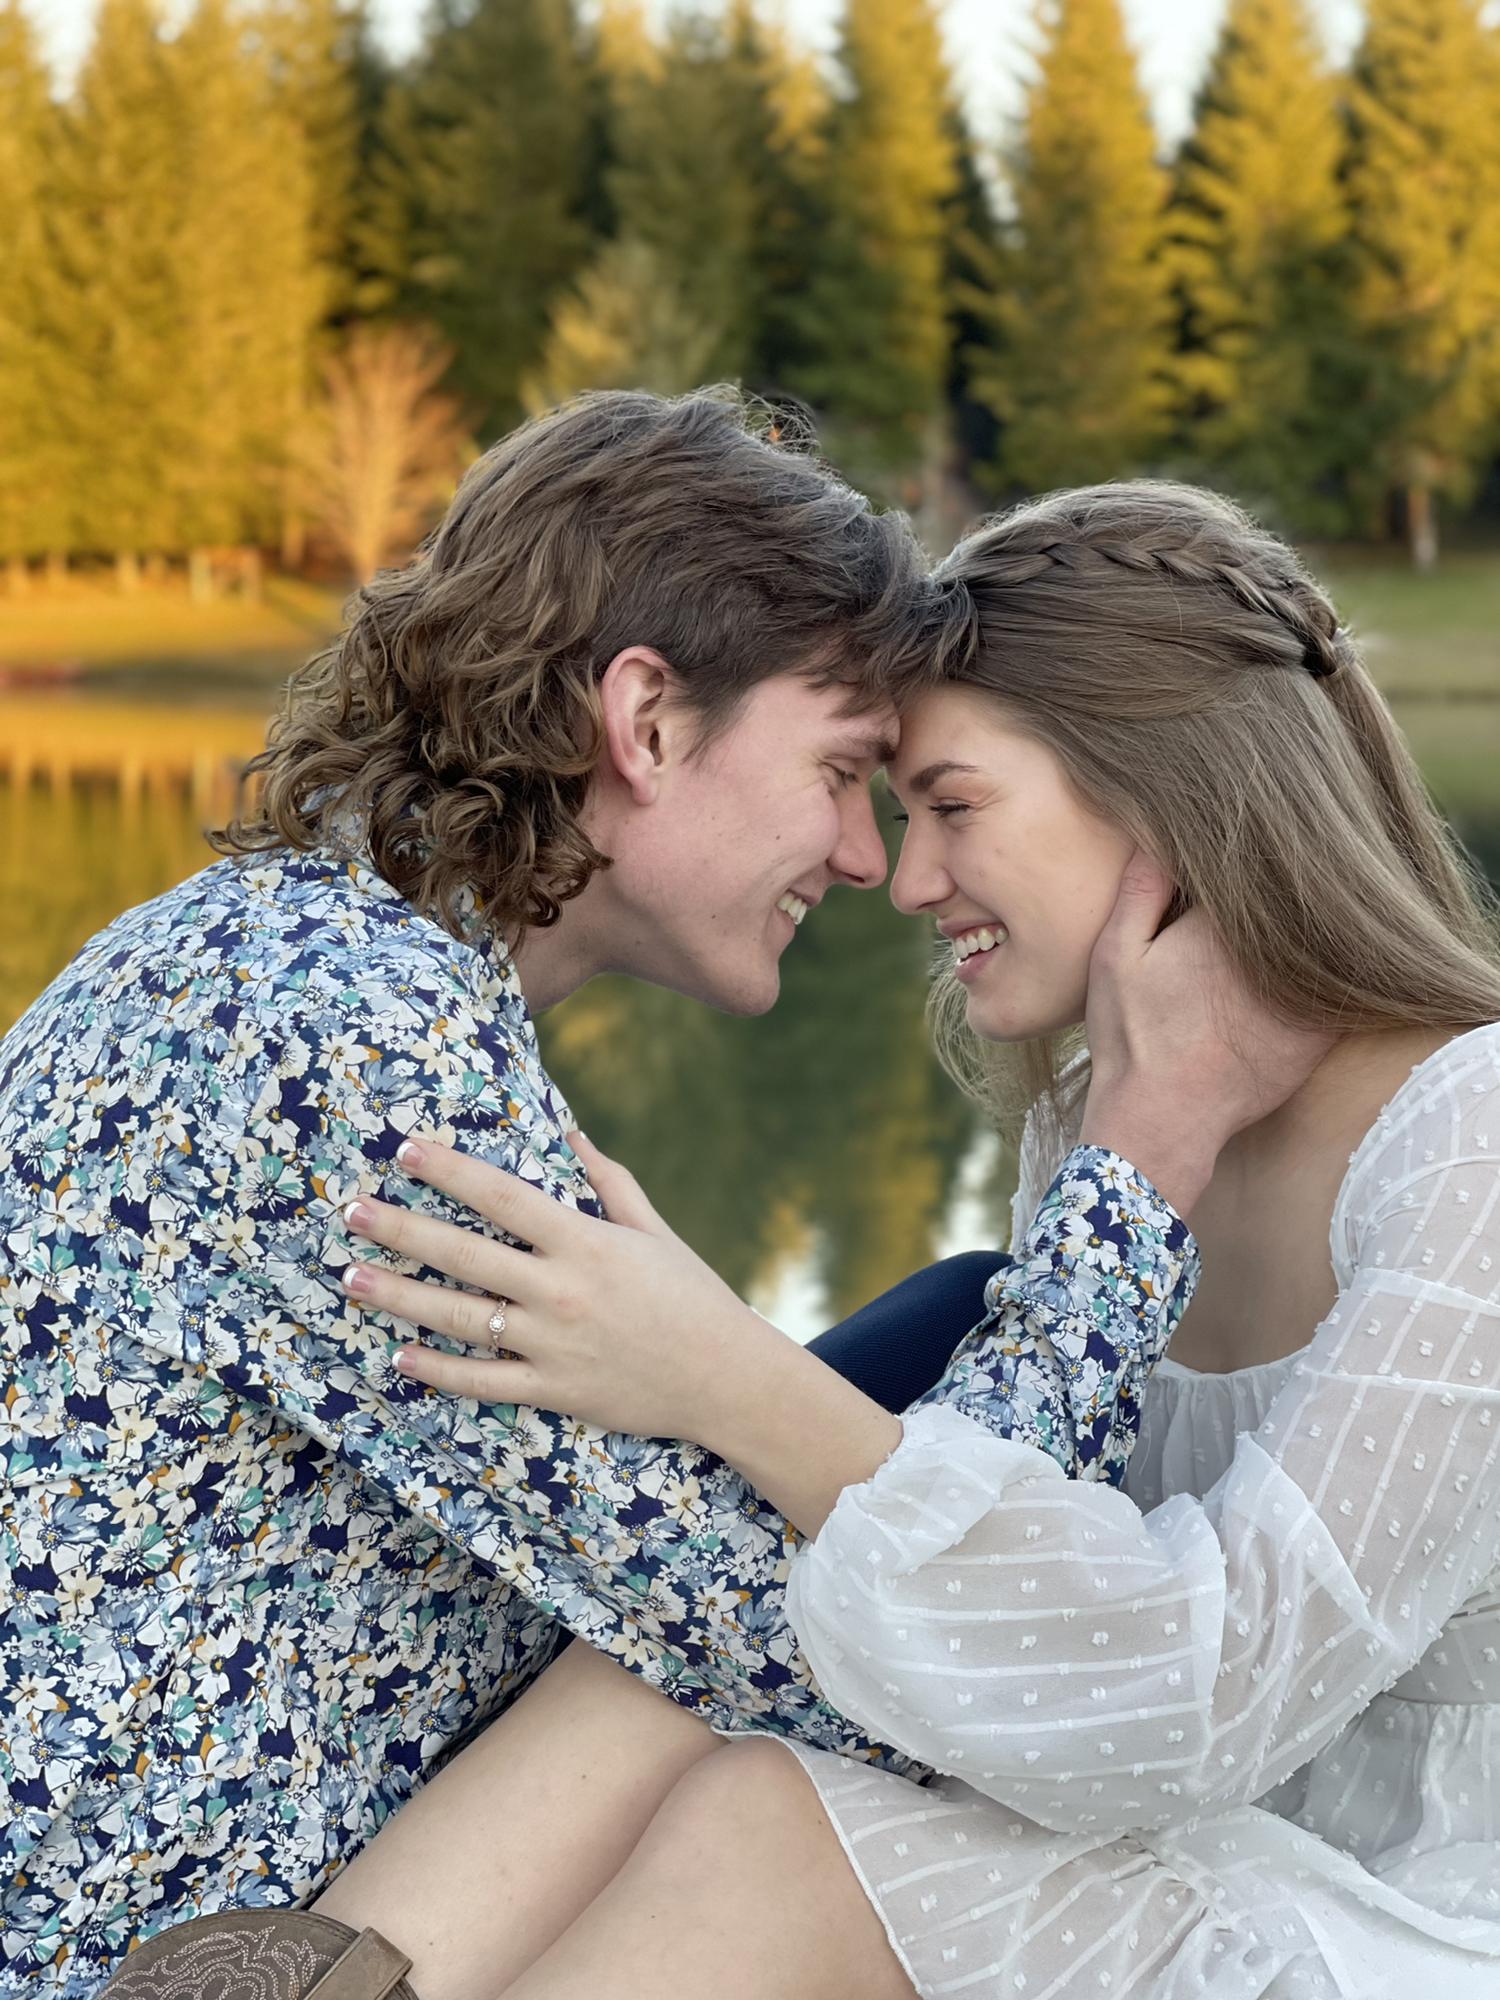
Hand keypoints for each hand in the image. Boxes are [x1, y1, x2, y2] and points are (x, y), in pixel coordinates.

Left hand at [336, 1132, 783, 1444]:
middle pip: (464, 1254)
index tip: (406, 1150)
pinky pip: (482, 1382)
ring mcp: (553, 1345)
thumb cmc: (693, 1297)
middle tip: (352, 1211)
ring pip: (459, 1318)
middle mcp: (561, 1291)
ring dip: (399, 1297)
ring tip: (351, 1278)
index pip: (503, 1197)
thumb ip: (607, 1181)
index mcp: (586, 1242)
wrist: (727, 1378)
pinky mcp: (553, 1390)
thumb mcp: (654, 1231)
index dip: (451, 1171)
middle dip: (402, 1230)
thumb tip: (566, 1132)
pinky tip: (399, 1355)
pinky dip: (438, 1371)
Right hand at [1080, 854, 1335, 1211]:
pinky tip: (1314, 969)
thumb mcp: (1117, 954)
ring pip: (1325, 941)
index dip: (1250, 855)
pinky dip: (1332, 974)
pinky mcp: (1321, 1032)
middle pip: (1299, 901)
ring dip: (1315, 927)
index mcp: (1229, 923)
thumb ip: (1142, 888)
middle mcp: (1279, 954)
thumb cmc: (1133, 1036)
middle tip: (1269, 881)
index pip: (1258, 866)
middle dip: (1288, 887)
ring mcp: (1307, 995)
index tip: (1242, 853)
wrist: (1165, 1120)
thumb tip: (1159, 829)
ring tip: (1296, 919)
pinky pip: (1341, 988)